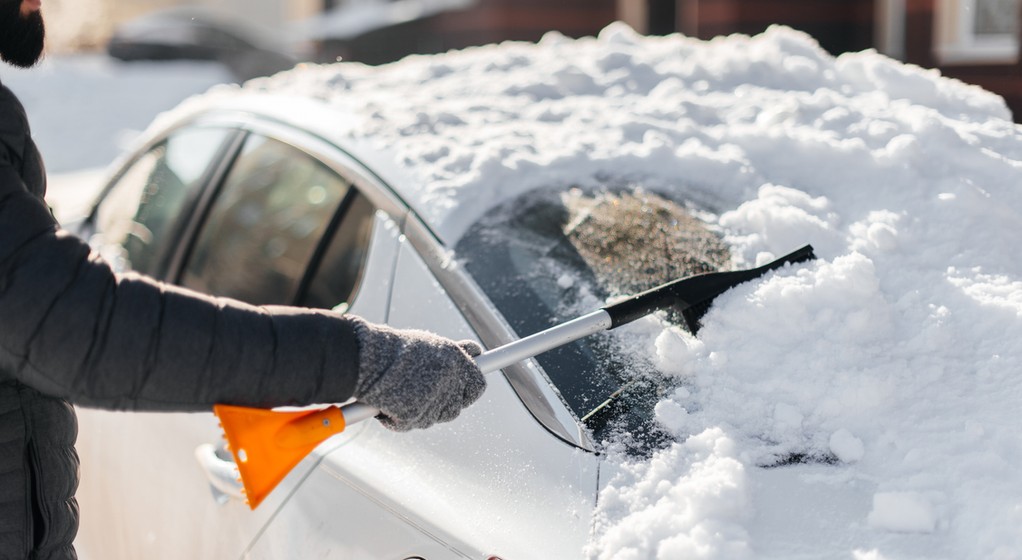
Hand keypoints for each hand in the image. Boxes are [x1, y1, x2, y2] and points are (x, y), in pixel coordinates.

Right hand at [350, 318, 485, 431]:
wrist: (366, 357)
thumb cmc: (395, 349)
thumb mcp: (430, 344)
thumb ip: (454, 353)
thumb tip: (475, 351)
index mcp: (456, 360)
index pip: (478, 385)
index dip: (469, 390)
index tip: (461, 392)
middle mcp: (449, 380)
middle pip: (456, 407)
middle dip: (443, 405)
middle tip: (424, 395)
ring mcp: (433, 399)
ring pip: (434, 417)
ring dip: (422, 411)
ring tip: (401, 393)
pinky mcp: (414, 415)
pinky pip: (410, 423)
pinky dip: (398, 418)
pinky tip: (387, 402)